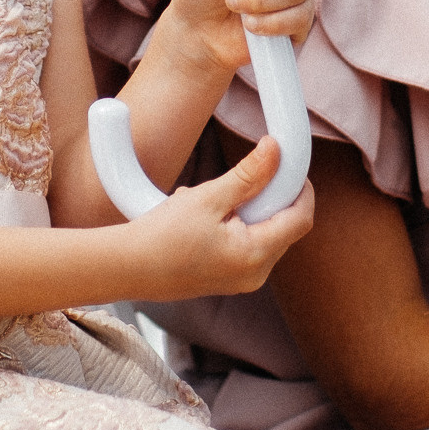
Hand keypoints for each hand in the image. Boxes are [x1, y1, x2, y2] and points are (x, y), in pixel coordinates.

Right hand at [128, 137, 314, 299]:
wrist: (127, 268)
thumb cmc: (162, 236)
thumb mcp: (209, 197)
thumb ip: (248, 175)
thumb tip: (276, 150)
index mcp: (255, 256)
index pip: (301, 218)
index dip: (301, 188)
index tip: (287, 164)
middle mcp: (255, 274)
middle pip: (285, 225)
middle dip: (268, 197)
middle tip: (239, 179)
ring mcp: (242, 279)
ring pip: (264, 233)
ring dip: (247, 209)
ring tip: (209, 200)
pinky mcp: (229, 278)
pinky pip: (246, 244)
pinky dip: (234, 224)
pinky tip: (203, 216)